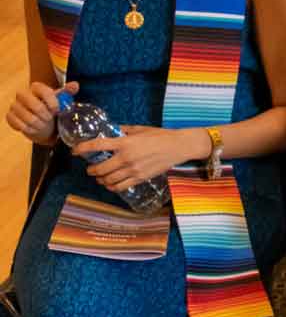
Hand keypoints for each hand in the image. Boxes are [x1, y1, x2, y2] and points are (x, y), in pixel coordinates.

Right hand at [5, 80, 76, 144]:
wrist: (40, 120)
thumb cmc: (50, 107)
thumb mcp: (60, 99)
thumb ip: (67, 92)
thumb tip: (75, 85)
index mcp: (36, 87)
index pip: (43, 90)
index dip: (52, 101)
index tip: (57, 110)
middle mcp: (23, 94)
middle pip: (35, 105)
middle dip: (45, 115)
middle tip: (49, 119)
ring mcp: (14, 106)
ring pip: (28, 117)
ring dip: (39, 124)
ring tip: (43, 125)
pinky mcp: (10, 117)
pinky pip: (20, 125)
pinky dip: (30, 129)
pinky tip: (35, 128)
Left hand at [75, 124, 201, 192]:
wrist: (178, 146)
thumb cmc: (160, 136)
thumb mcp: (140, 129)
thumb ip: (124, 131)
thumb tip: (111, 132)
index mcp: (125, 143)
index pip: (97, 145)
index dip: (82, 148)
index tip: (75, 150)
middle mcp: (126, 158)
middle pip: (99, 168)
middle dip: (91, 169)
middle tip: (90, 168)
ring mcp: (132, 170)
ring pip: (107, 180)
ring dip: (100, 179)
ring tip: (100, 177)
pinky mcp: (139, 178)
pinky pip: (119, 187)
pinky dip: (111, 187)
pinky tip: (111, 183)